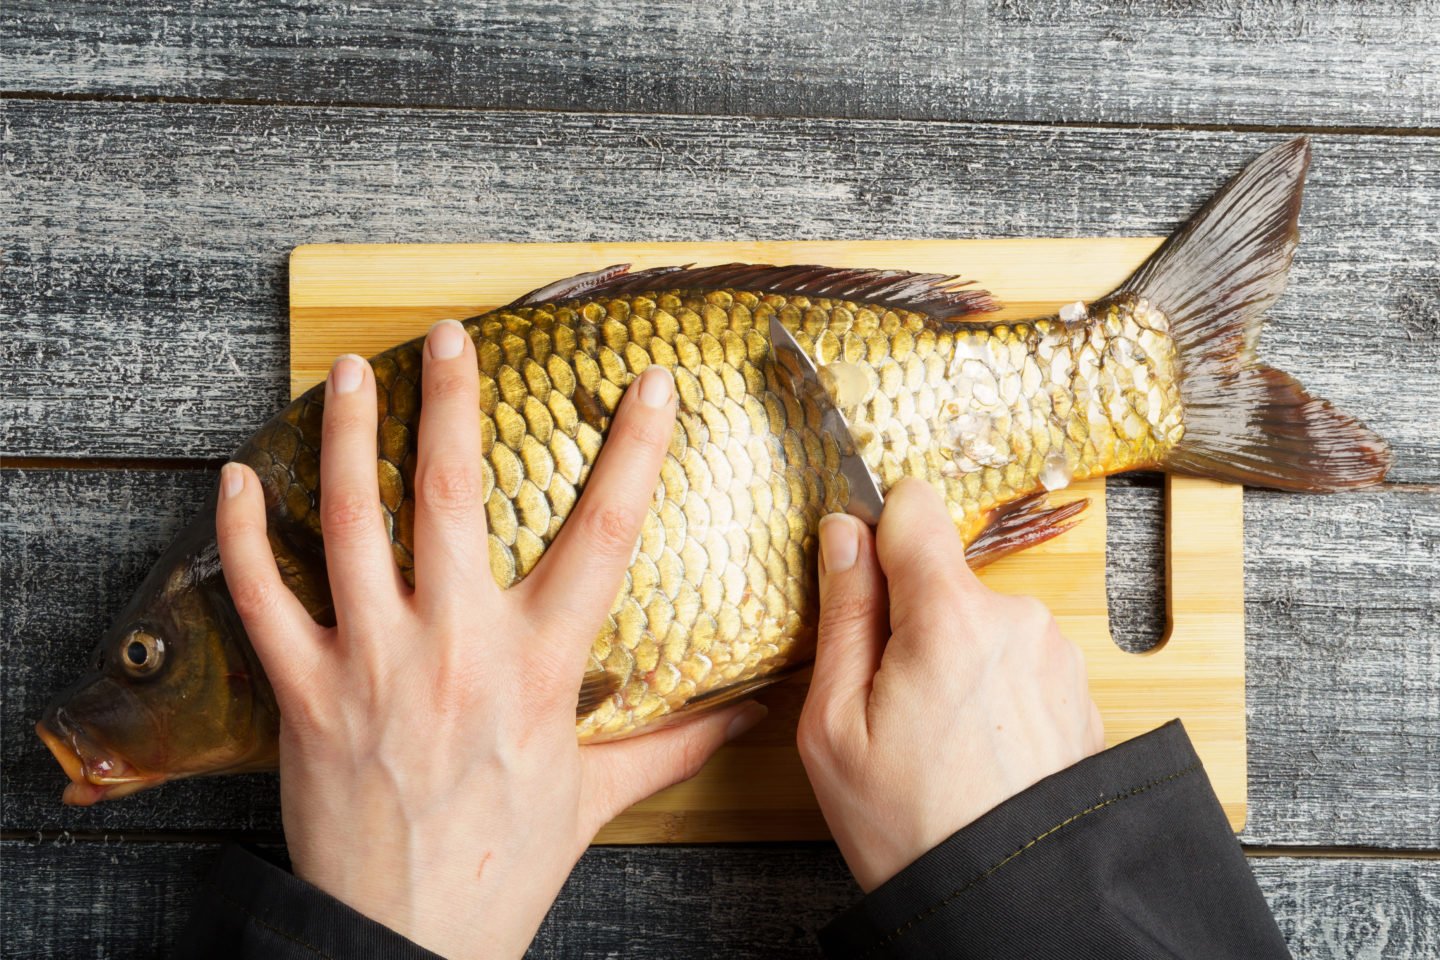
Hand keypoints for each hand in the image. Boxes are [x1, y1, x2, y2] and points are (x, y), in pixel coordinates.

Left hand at [215, 321, 765, 958]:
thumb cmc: (504, 866)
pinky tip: (238, 479)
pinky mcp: (305, 694)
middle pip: (455, 499)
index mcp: (540, 669)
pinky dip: (244, 536)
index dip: (634, 451)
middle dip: (454, 403)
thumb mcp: (598, 798)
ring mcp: (372, 665)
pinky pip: (263, 600)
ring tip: (350, 374)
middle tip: (449, 337)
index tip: (649, 385)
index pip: (604, 538)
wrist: (407, 941)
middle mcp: (456, 648)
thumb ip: (673, 744)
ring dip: (350, 439)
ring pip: (354, 525)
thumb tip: (750, 716)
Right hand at [796, 478, 1102, 892]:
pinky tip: (974, 749)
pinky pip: (1014, 659)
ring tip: (935, 738)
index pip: (914, 506)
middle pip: (943, 576)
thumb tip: (843, 534)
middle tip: (888, 701)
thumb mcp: (834, 723)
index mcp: (952, 617)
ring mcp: (1055, 656)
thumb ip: (843, 613)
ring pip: (979, 620)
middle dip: (910, 619)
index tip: (859, 573)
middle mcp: (1018, 620)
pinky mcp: (1076, 690)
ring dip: (953, 657)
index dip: (877, 532)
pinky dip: (989, 689)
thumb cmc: (909, 826)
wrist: (1006, 901)